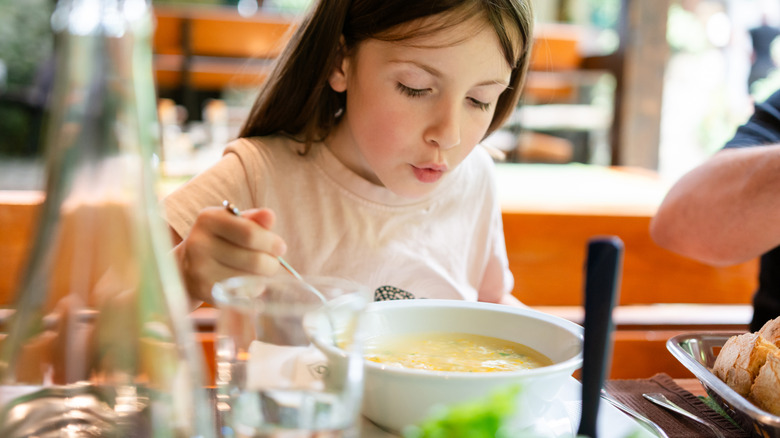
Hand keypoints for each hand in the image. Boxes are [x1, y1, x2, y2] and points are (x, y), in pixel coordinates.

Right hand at [172, 206, 286, 303]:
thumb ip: (255, 219)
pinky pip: (241, 293)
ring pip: (250, 278)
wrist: (188, 266)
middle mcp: (199, 243)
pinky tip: (246, 282)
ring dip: (263, 277)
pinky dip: (251, 289)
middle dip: (271, 263)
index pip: (250, 233)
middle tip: (272, 263)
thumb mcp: (235, 223)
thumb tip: (269, 216)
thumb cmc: (221, 240)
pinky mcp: (203, 289)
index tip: (280, 248)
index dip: (271, 242)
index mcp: (209, 219)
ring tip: (259, 271)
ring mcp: (199, 268)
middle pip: (254, 259)